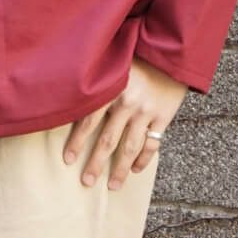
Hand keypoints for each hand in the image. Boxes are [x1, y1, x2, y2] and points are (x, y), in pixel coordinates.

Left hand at [63, 58, 187, 189]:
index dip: (77, 142)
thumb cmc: (136, 57)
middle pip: (108, 141)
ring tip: (113, 186)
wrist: (170, 51)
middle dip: (96, 164)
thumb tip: (72, 106)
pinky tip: (136, 170)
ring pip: (130, 148)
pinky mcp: (164, 116)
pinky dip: (144, 159)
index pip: (88, 121)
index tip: (68, 160)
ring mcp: (147, 111)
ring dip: (121, 169)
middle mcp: (128, 103)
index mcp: (111, 90)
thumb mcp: (113, 67)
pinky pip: (152, 144)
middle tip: (86, 181)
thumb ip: (98, 86)